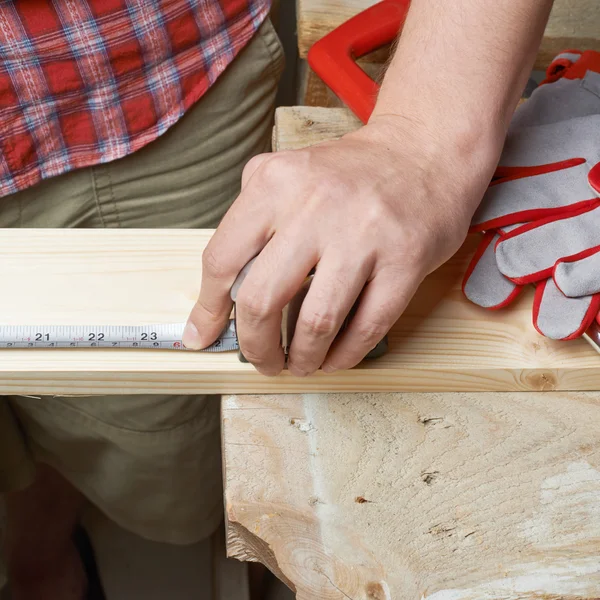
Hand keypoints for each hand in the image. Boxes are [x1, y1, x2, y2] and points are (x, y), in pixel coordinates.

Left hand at [183, 116, 497, 375]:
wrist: (423, 154)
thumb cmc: (349, 175)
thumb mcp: (287, 173)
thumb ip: (251, 219)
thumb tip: (219, 295)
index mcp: (276, 183)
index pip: (222, 260)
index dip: (208, 309)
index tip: (203, 334)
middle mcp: (316, 206)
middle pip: (262, 299)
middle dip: (255, 346)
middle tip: (261, 360)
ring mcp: (364, 235)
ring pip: (316, 322)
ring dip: (301, 358)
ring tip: (299, 364)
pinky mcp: (405, 260)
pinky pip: (367, 326)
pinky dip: (344, 355)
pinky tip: (334, 359)